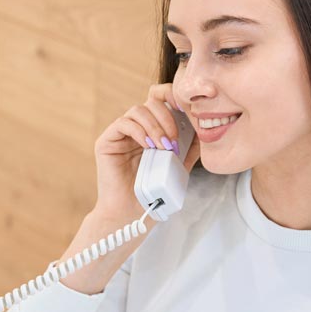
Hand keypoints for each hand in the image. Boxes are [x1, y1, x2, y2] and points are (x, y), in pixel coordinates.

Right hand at [92, 83, 200, 217]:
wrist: (132, 215)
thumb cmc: (155, 194)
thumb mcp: (179, 166)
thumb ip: (190, 147)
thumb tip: (203, 127)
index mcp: (153, 129)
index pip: (161, 100)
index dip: (172, 96)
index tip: (187, 109)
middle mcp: (136, 128)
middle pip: (151, 101)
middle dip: (167, 117)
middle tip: (173, 140)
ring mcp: (121, 134)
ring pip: (138, 110)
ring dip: (155, 126)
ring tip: (163, 146)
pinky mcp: (107, 141)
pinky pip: (123, 124)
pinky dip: (139, 131)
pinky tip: (148, 146)